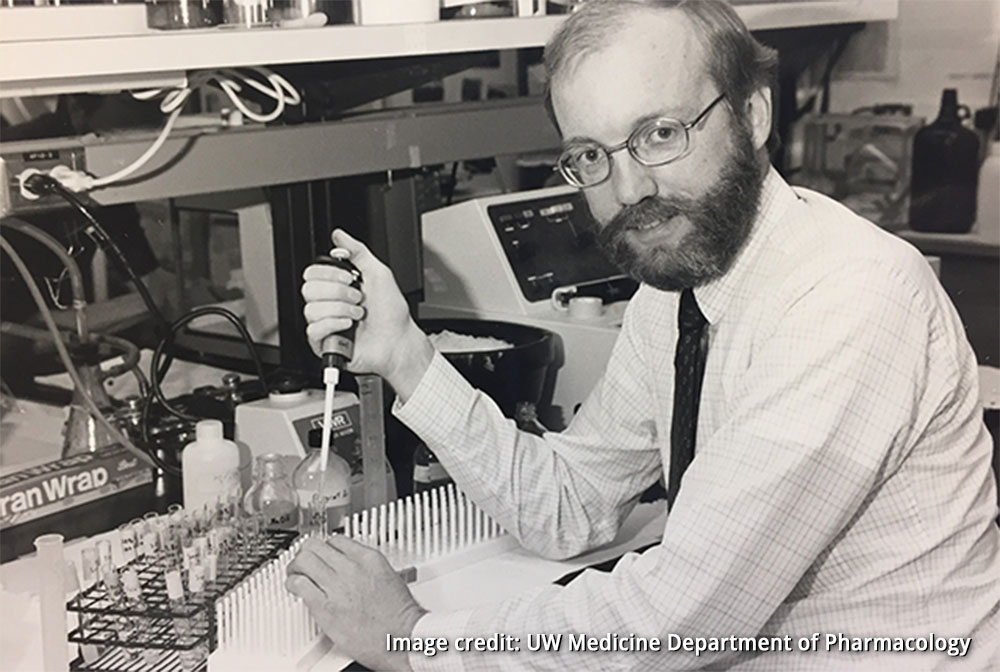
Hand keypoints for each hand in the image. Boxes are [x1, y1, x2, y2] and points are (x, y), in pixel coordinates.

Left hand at [285, 535, 426, 670]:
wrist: (401, 637)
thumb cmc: (399, 614)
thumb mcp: (388, 576)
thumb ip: (366, 567)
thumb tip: (352, 565)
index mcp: (369, 559)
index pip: (336, 540)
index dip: (325, 547)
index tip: (321, 553)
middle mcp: (351, 568)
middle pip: (316, 546)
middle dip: (306, 552)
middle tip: (303, 560)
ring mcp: (337, 586)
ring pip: (304, 561)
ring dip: (296, 566)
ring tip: (295, 573)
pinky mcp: (325, 607)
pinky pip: (299, 585)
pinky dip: (293, 584)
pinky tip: (295, 588)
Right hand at [301, 229, 433, 399]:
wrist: (398, 341)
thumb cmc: (391, 314)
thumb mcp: (379, 273)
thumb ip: (357, 252)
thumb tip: (339, 235)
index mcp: (337, 287)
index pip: (312, 273)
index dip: (329, 274)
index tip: (350, 278)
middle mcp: (328, 304)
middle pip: (308, 289)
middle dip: (339, 292)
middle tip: (358, 298)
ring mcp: (325, 324)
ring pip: (311, 310)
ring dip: (341, 310)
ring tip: (357, 315)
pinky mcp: (323, 343)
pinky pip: (313, 330)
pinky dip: (334, 325)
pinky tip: (348, 326)